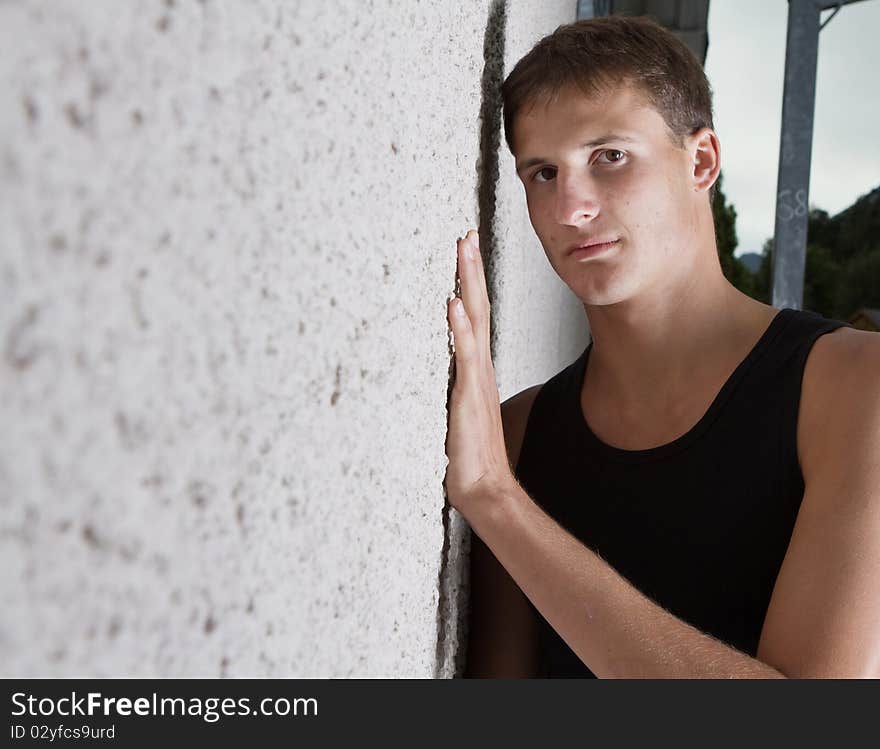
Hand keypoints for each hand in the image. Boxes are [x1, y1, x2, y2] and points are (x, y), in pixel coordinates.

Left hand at [444, 230, 514, 519]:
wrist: (485, 488)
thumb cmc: (469, 455)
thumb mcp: (456, 411)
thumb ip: (452, 387)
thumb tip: (439, 371)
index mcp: (477, 370)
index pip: (475, 316)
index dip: (471, 282)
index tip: (465, 250)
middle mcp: (479, 368)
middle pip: (478, 307)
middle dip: (471, 269)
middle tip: (465, 234)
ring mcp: (476, 380)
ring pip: (473, 321)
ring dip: (468, 284)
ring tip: (463, 250)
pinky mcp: (468, 397)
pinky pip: (465, 357)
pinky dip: (460, 329)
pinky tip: (454, 304)